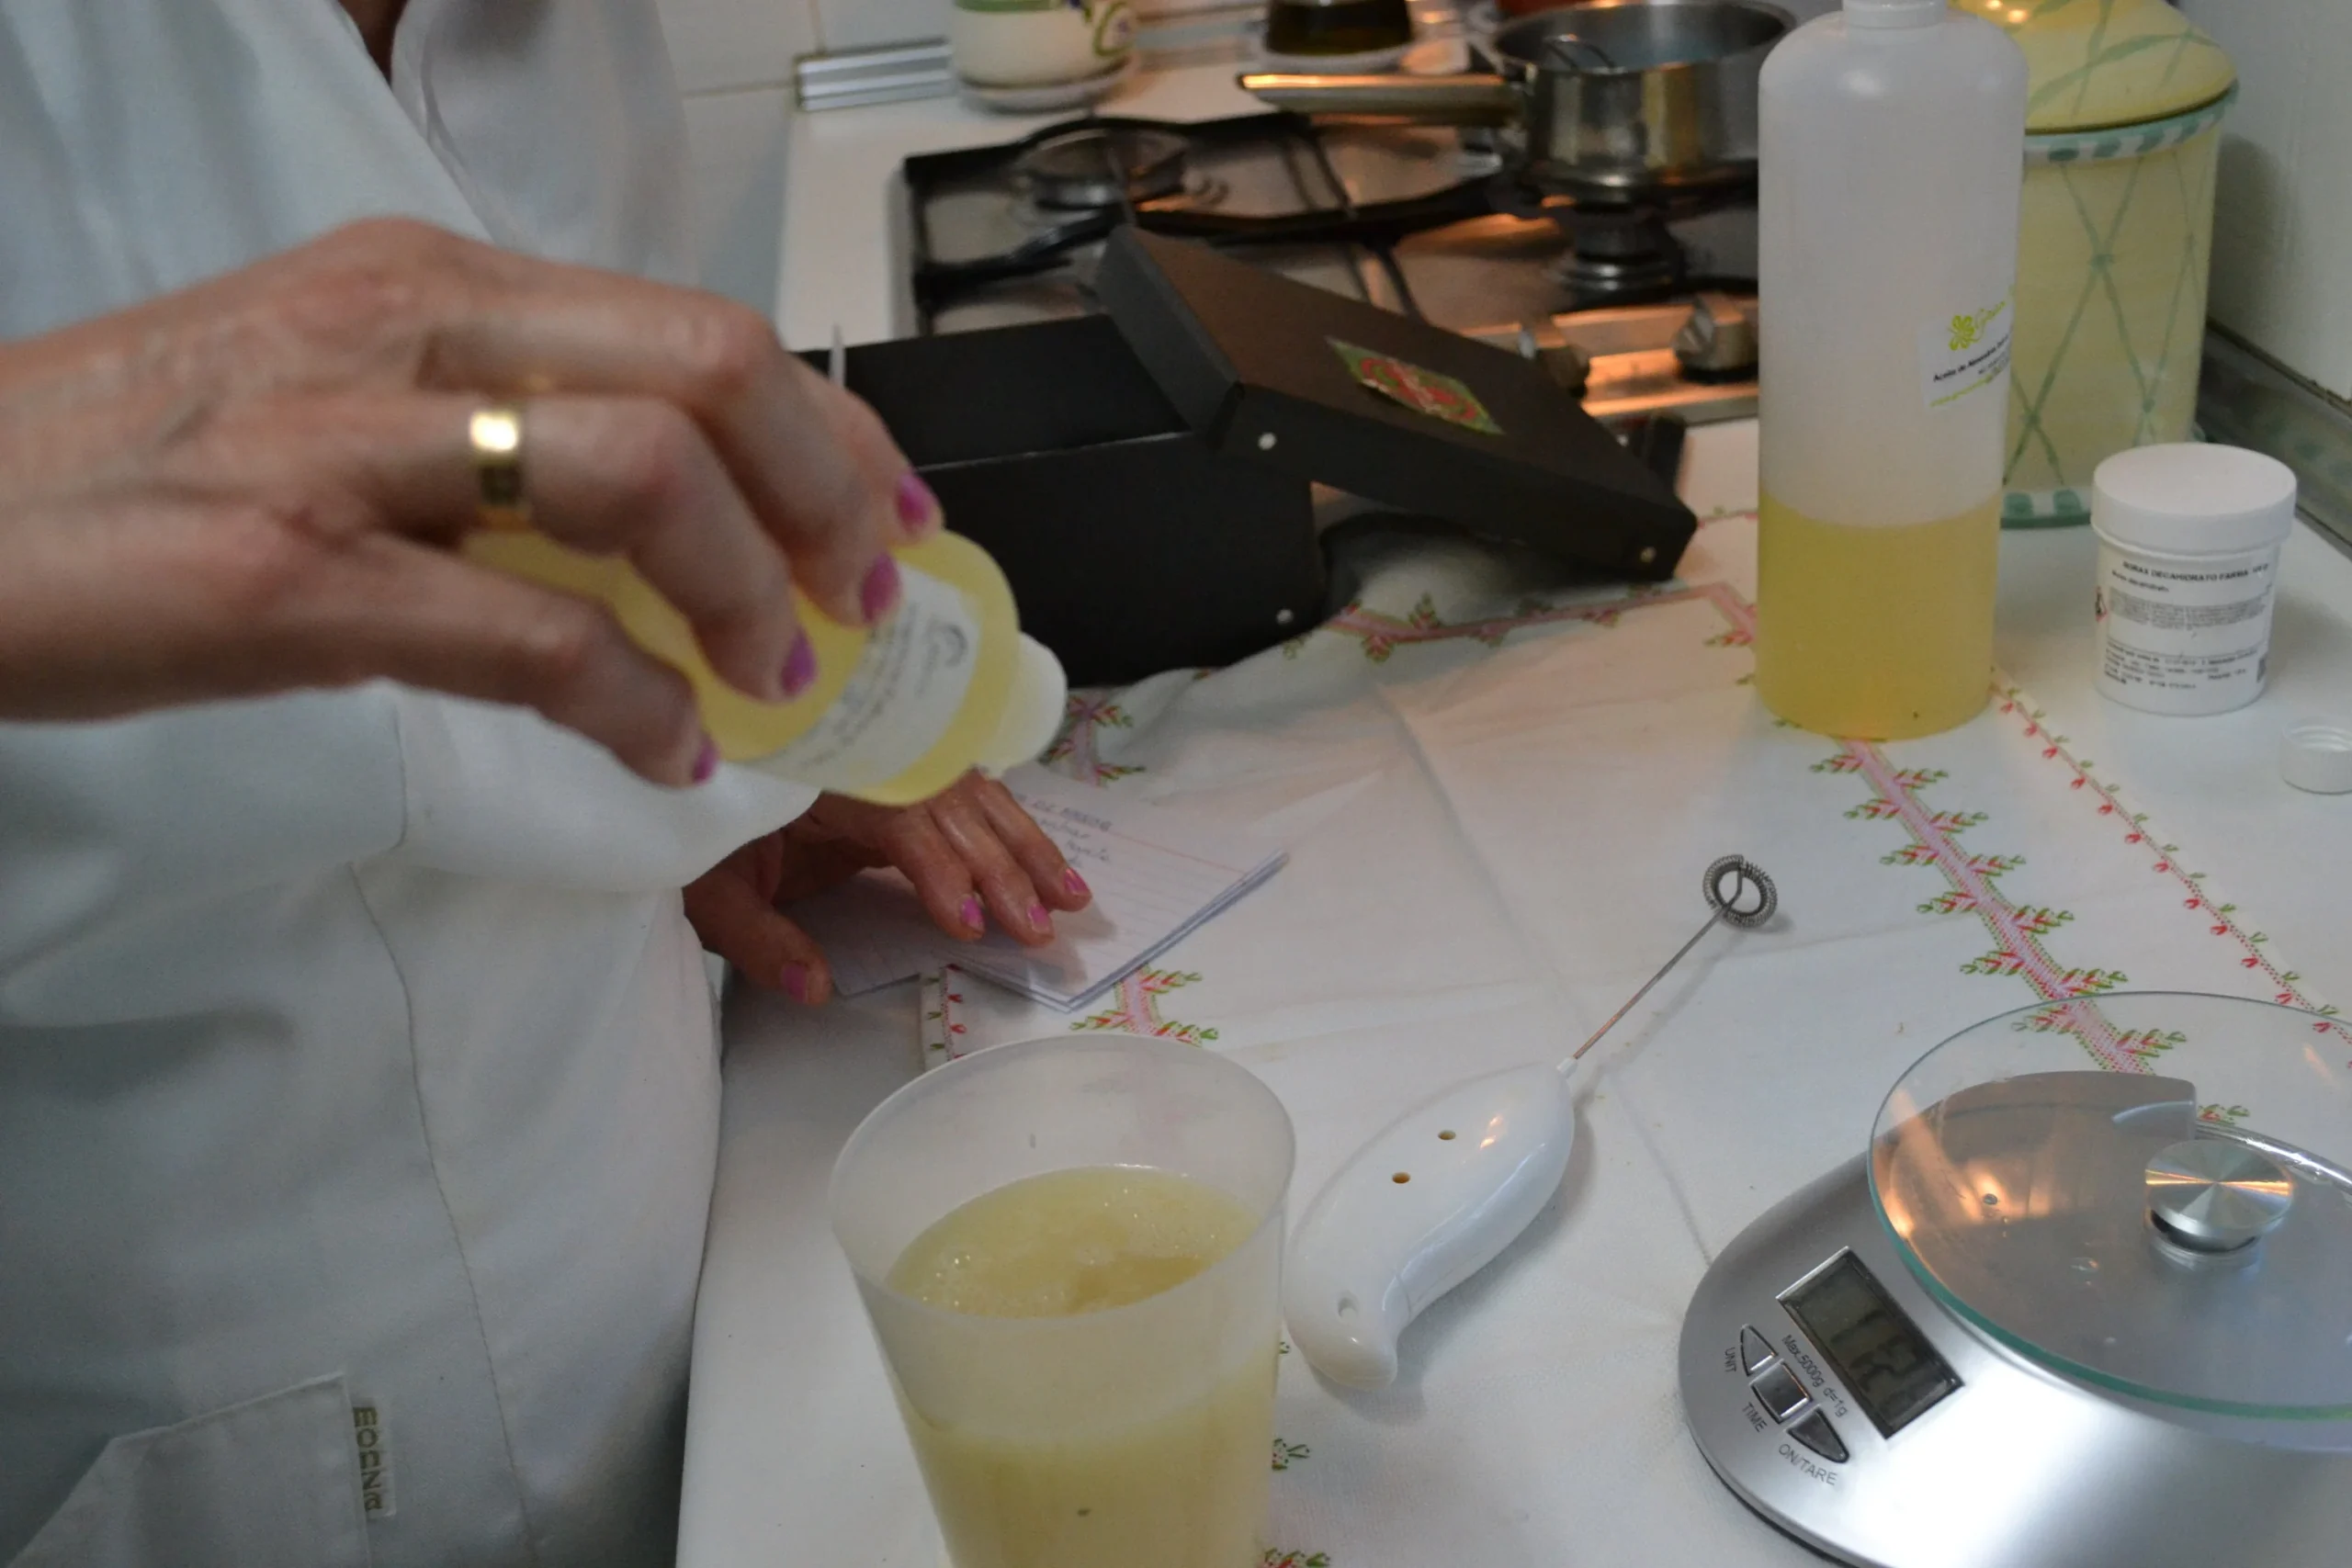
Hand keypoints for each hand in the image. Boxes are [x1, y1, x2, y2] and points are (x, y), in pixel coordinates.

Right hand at [0, 218, 937, 785]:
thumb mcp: (335, 392)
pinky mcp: (295, 575)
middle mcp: (403, 327)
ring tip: (771, 678)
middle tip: (859, 601)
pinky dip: (637, 704)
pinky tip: (663, 754)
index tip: (888, 514)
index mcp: (428, 278)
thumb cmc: (134, 468)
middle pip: (706, 369)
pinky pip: (534, 634)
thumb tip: (666, 514)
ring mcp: (347, 443)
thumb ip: (493, 423)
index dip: (829, 426)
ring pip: (642, 473)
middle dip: (827, 493)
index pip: (693, 326)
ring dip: (749, 592)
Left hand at [683, 773, 1093, 1004]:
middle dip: (1001, 866)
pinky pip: (966, 795)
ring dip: (1025, 846)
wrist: (682, 779)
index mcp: (817, 772)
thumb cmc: (689, 830)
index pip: (898, 816)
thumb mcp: (704, 890)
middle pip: (951, 802)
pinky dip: (1010, 830)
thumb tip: (815, 987)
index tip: (967, 921)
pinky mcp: (899, 775)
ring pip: (973, 792)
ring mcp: (886, 759)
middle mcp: (863, 755)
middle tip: (1038, 928)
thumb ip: (756, 938)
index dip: (937, 867)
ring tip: (1071, 897)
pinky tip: (1047, 865)